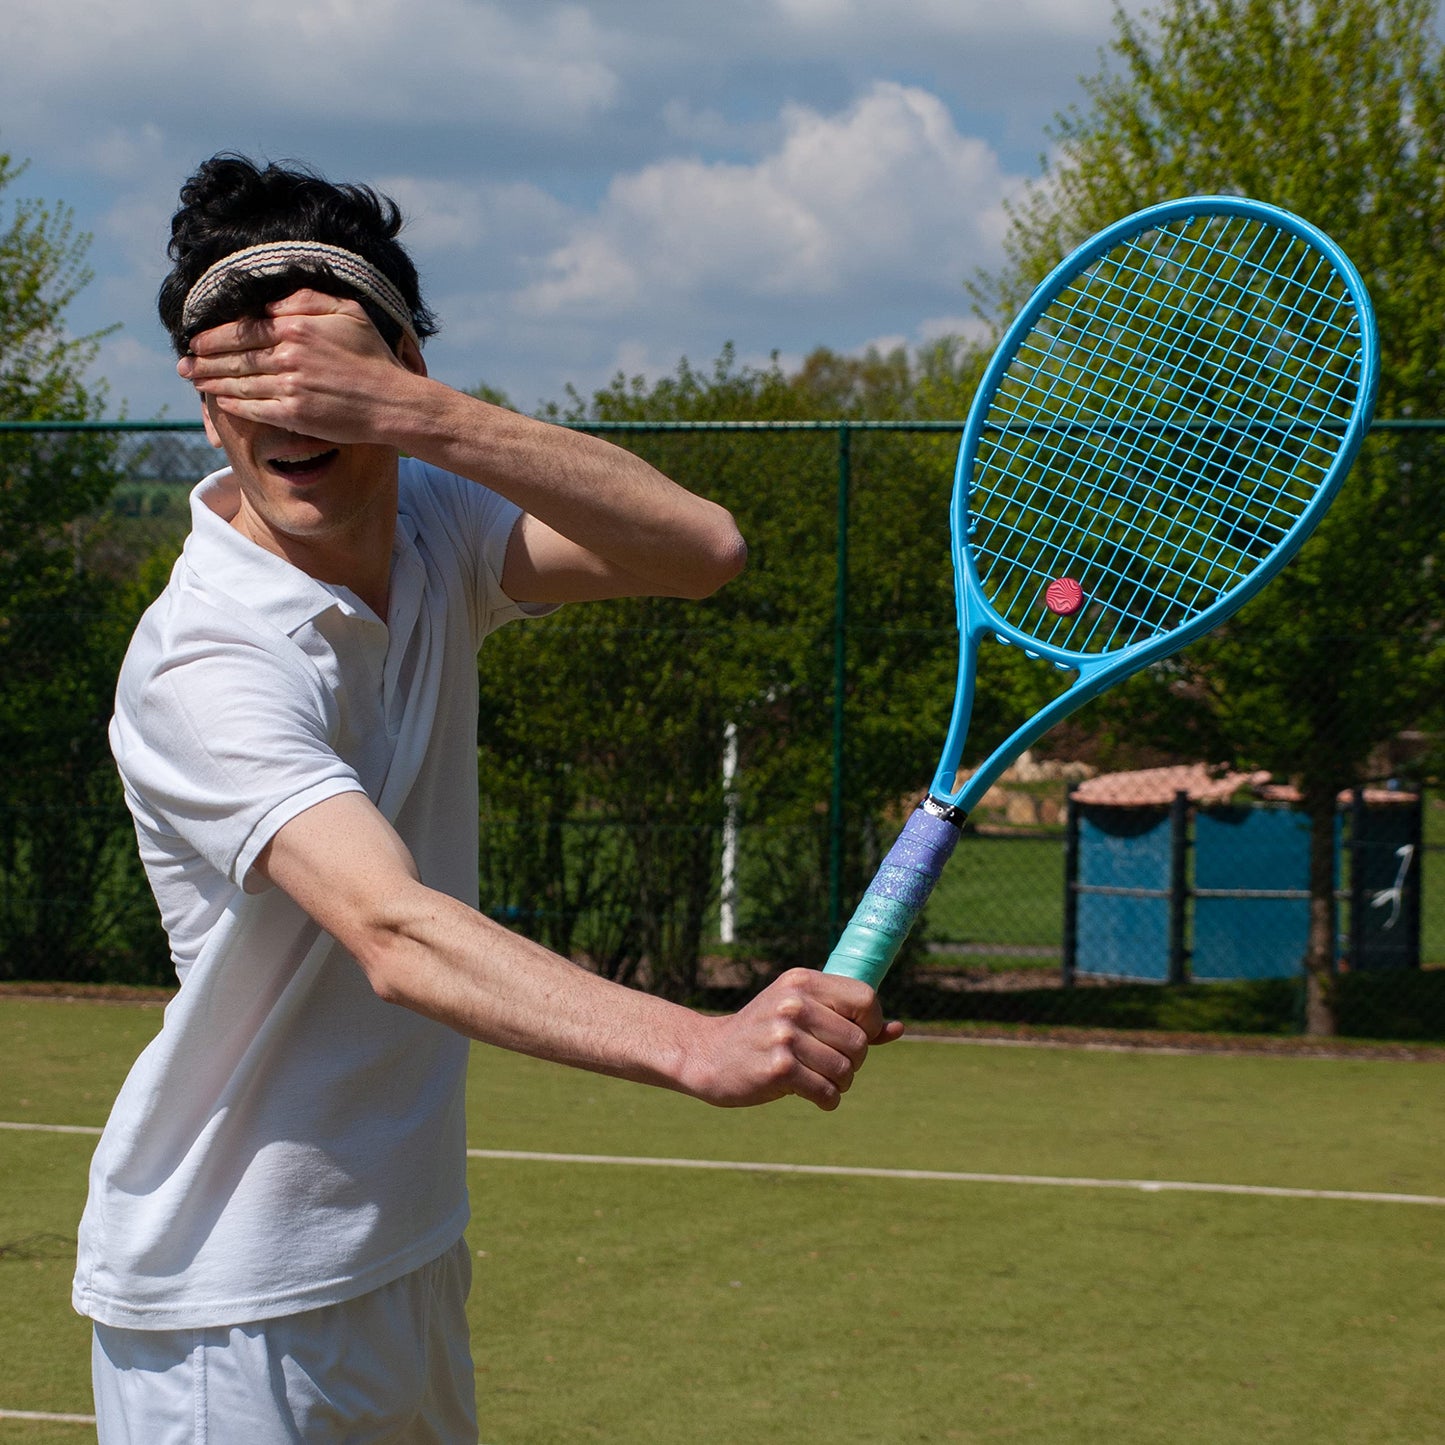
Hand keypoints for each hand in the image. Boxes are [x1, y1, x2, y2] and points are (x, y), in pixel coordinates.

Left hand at [177, 289, 425, 444]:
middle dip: (203, 360)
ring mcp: (290, 387)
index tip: (195, 340)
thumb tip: (268, 304)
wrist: (393, 403)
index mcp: (297, 327)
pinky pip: (254, 409)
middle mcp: (288, 355)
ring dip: (212, 383)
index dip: (214, 336)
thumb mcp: (347, 312)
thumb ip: (306, 300)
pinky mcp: (295, 415)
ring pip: (239, 383)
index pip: (243, 329)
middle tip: (183, 365)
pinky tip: (221, 402)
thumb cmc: (374, 356)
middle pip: (234, 357)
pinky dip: (234, 405)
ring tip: (195, 383)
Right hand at [680, 968, 903, 1110]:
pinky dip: (827, 1100)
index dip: (871, 1024)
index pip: (866, 999)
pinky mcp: (778, 1068)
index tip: (855, 1038)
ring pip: (845, 1069)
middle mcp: (794, 1003)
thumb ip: (847, 1018)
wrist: (708, 1055)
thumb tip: (897, 1028)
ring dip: (839, 1083)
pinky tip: (814, 1096)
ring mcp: (784, 1035)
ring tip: (819, 1080)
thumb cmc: (764, 1034)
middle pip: (858, 1040)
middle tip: (829, 1064)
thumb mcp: (801, 1012)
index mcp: (802, 981)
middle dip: (853, 1060)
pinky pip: (827, 1091)